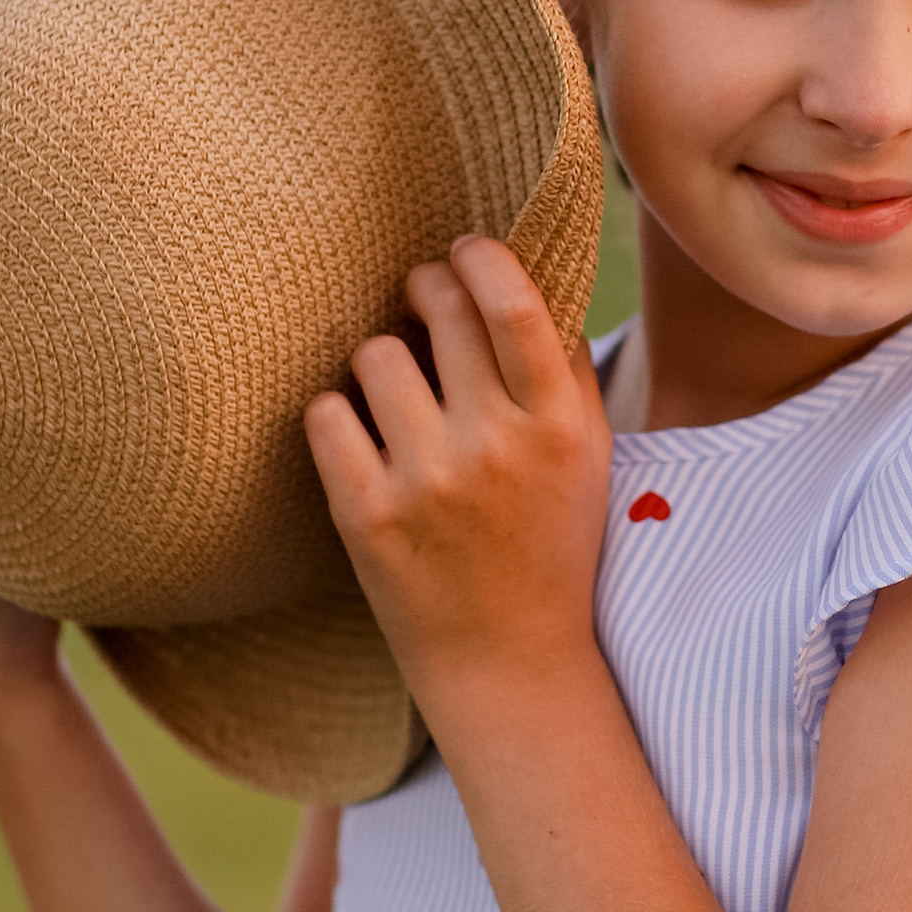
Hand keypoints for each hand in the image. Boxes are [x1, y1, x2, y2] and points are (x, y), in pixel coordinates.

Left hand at [304, 235, 611, 715]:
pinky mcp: (367, 515)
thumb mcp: (585, 456)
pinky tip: (359, 436)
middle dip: (424, 287)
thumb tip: (520, 276)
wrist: (507, 660)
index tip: (464, 251)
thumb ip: (561, 369)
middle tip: (421, 298)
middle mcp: (495, 445)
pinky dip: (336, 415)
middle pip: (440, 308)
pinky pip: (326, 414)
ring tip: (398, 393)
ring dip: (381, 360)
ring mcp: (427, 480)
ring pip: (374, 355)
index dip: (479, 258)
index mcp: (556, 424)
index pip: (513, 303)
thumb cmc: (549, 544)